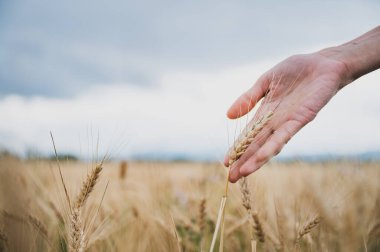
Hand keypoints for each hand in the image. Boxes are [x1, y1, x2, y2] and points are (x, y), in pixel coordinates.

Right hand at [225, 53, 348, 181]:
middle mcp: (276, 122)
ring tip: (242, 172)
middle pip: (257, 145)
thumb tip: (228, 115)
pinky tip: (261, 157)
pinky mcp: (301, 119)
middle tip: (231, 178)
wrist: (324, 63)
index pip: (249, 135)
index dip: (238, 148)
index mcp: (265, 113)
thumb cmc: (296, 70)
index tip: (226, 162)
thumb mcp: (265, 81)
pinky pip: (285, 135)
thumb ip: (249, 98)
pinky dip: (272, 147)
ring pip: (269, 145)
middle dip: (244, 161)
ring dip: (256, 160)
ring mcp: (288, 122)